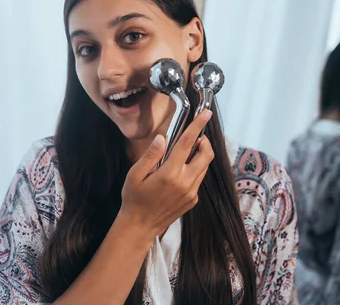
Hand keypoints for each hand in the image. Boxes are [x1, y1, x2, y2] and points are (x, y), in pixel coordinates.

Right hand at [119, 109, 214, 238]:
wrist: (139, 226)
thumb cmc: (134, 198)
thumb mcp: (135, 174)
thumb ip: (151, 155)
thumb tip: (162, 137)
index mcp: (170, 173)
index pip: (188, 143)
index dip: (198, 126)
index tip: (206, 114)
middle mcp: (185, 183)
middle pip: (206, 154)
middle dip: (204, 141)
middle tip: (195, 137)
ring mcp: (191, 193)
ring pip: (204, 167)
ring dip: (199, 156)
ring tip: (184, 154)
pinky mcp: (193, 200)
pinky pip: (199, 179)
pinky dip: (194, 170)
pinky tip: (179, 173)